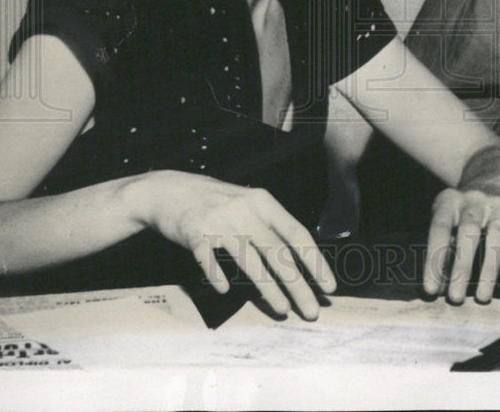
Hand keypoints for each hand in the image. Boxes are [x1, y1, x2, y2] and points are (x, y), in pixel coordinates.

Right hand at [127, 170, 335, 318]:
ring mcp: (219, 221)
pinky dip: (217, 275)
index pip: (297, 233)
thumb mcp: (249, 203)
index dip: (315, 260)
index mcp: (263, 202)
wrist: (170, 190)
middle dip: (298, 284)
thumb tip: (299, 262)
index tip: (329, 285)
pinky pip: (209, 259)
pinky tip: (226, 291)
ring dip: (268, 289)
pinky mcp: (194, 233)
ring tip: (282, 310)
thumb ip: (270, 226)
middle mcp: (245, 210)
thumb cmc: (218, 202)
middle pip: (278, 251)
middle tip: (312, 310)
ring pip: (249, 260)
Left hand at [423, 176, 499, 303]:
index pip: (439, 229)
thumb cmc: (464, 212)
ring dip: (489, 270)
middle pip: (468, 233)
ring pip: (496, 239)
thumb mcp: (448, 220)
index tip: (431, 289)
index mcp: (450, 201)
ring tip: (482, 297)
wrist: (495, 179)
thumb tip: (439, 289)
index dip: (434, 259)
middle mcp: (474, 200)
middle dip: (462, 267)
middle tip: (456, 298)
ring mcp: (499, 206)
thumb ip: (444, 250)